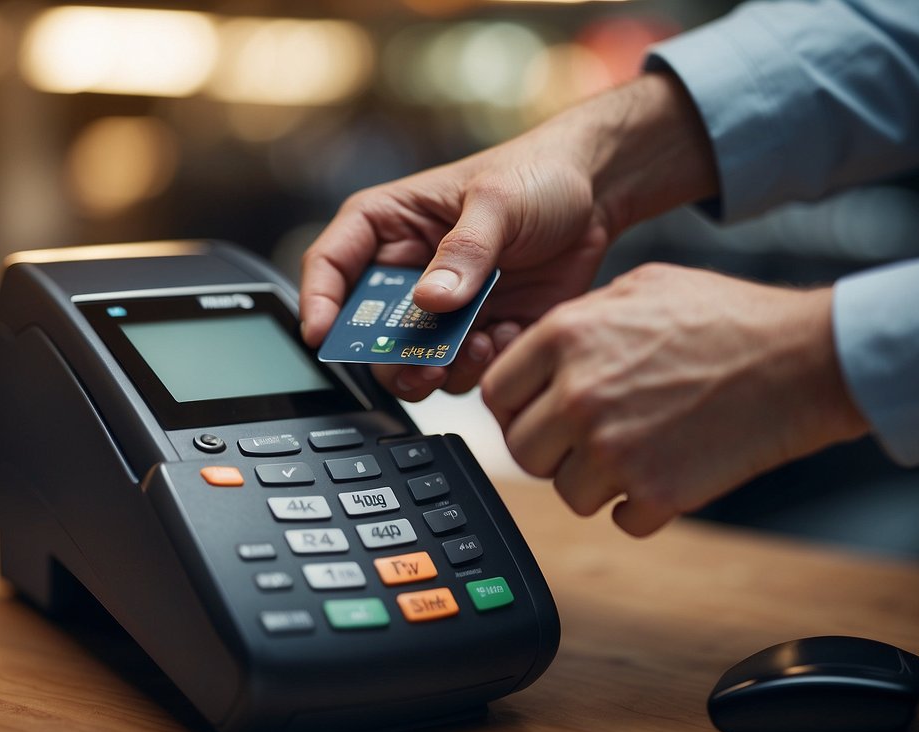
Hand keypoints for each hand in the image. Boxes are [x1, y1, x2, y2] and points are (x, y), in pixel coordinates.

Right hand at [300, 127, 605, 400]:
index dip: (319, 302)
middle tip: (419, 366)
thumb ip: (464, 252)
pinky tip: (510, 334)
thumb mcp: (498, 201)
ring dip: (441, 367)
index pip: (332, 264)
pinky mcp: (479, 332)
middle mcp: (407, 273)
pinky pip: (464, 370)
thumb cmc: (538, 175)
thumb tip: (430, 300)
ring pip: (413, 360)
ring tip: (480, 347)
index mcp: (389, 226)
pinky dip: (484, 366)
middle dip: (389, 357)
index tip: (323, 335)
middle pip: (368, 331)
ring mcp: (443, 308)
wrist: (599, 194)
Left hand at [480, 264, 869, 536]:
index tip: (536, 413)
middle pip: (523, 450)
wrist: (802, 360)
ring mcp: (614, 448)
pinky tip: (669, 470)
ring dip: (597, 481)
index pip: (495, 393)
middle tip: (588, 438)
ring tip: (639, 448)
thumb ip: (578, 320)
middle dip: (552, 449)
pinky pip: (620, 519)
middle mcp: (579, 395)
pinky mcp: (655, 491)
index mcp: (565, 337)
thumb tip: (537, 352)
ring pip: (567, 492)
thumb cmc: (727, 318)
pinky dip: (642, 506)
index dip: (516, 407)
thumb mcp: (640, 287)